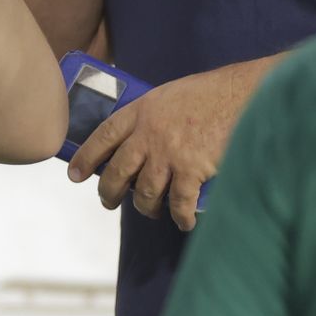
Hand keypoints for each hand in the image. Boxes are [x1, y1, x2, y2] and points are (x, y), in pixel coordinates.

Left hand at [67, 68, 241, 231]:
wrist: (241, 94)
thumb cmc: (207, 93)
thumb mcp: (165, 96)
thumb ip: (147, 117)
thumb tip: (136, 141)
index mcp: (139, 112)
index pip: (103, 136)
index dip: (86, 157)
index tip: (74, 175)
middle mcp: (148, 134)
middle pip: (118, 171)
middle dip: (109, 192)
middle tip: (107, 202)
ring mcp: (169, 154)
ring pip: (146, 192)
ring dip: (145, 207)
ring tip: (148, 212)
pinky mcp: (193, 169)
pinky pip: (179, 202)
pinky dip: (180, 217)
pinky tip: (182, 222)